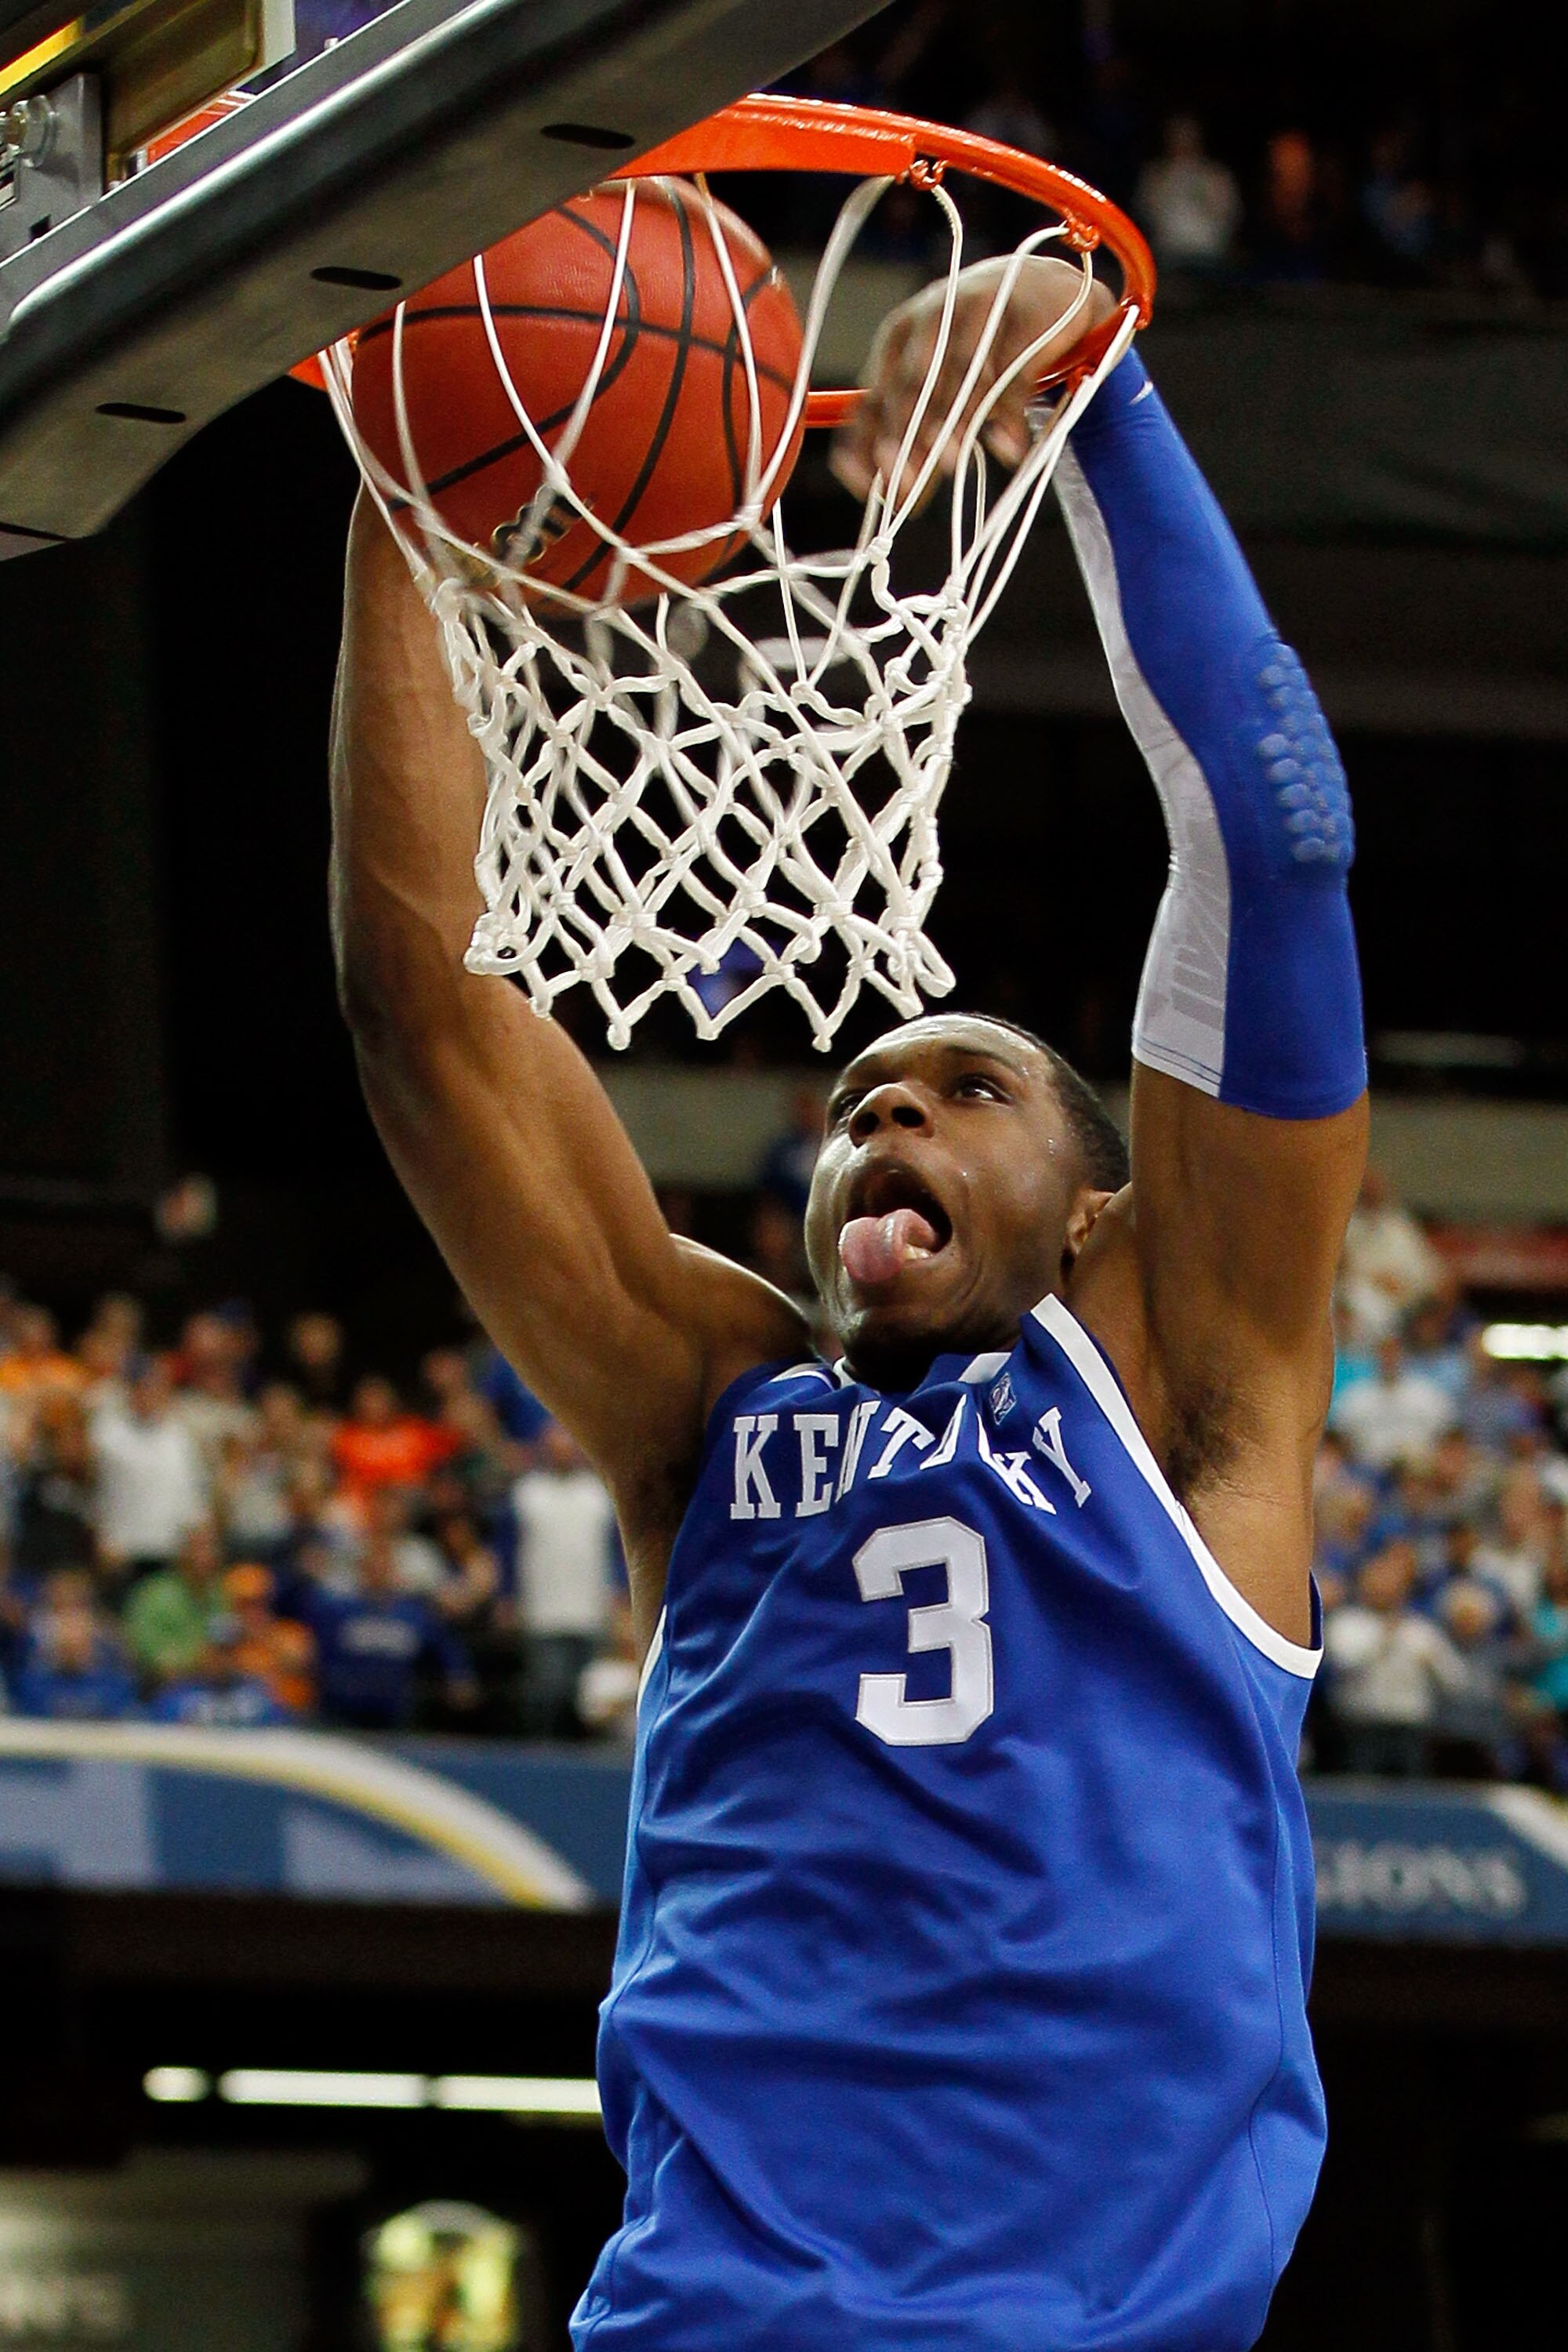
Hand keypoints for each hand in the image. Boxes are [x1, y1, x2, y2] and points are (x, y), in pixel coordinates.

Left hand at [831, 255, 1118, 503]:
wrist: (1044, 287)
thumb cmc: (981, 348)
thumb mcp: (940, 380)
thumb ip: (915, 428)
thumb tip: (891, 497)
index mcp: (897, 341)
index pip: (872, 401)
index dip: (866, 448)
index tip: (872, 491)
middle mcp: (927, 323)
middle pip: (910, 389)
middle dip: (906, 439)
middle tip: (908, 483)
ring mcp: (972, 312)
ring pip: (957, 375)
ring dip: (953, 422)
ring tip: (950, 463)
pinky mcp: (1018, 315)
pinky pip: (1010, 371)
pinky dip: (1009, 414)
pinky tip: (1007, 449)